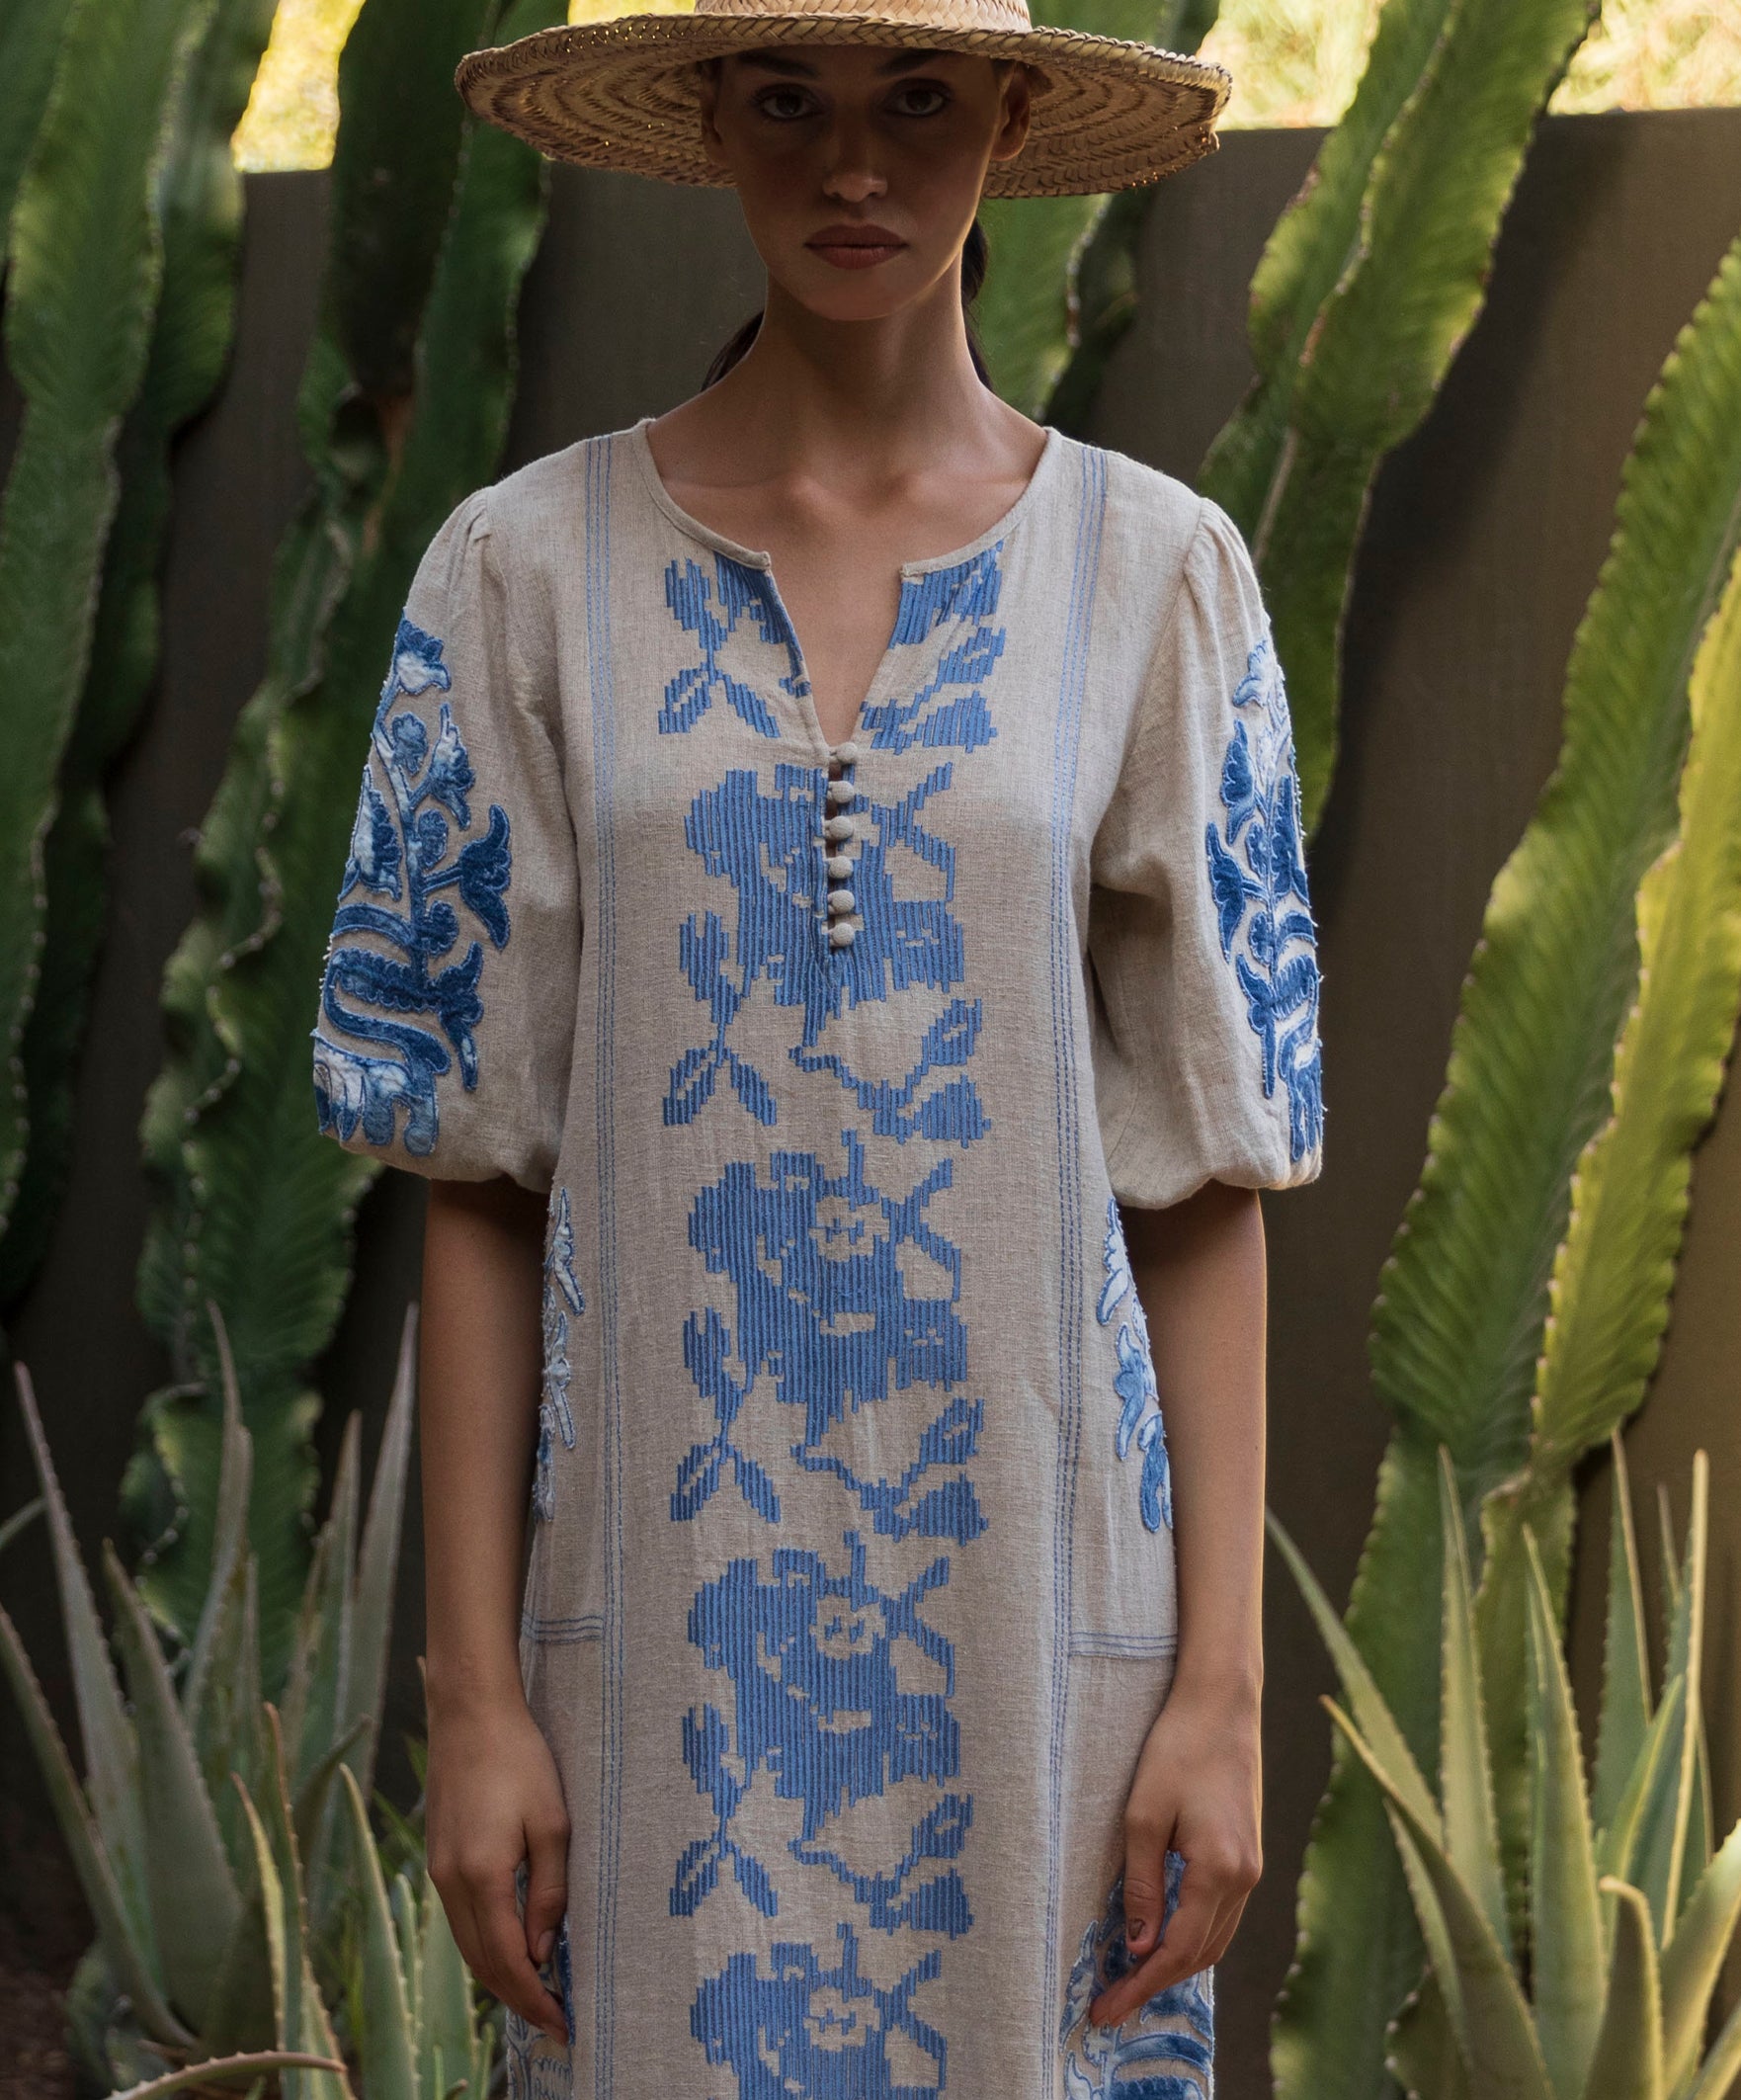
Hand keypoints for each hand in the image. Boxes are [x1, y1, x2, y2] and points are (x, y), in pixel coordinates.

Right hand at [425, 1689, 571, 2043]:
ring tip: (537, 1994)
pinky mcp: (439, 1857)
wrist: (470, 1713)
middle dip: (517, 1998)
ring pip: (466, 1947)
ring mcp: (439, 1870)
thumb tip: (544, 1950)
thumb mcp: (551, 1822)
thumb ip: (548, 1891)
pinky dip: (484, 1947)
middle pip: (481, 1963)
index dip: (534, 1998)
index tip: (562, 2023)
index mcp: (481, 1876)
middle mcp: (450, 1882)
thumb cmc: (519, 1758)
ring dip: (499, 1976)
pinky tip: (510, 1948)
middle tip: (554, 2020)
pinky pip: (460, 1921)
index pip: (507, 1960)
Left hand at [1088, 1672, 1261, 2027]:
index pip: (1178, 1951)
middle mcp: (1244, 1878)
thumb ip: (1142, 1885)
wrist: (1222, 1705)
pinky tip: (1164, 1940)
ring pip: (1216, 1939)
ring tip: (1133, 1982)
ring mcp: (1252, 1868)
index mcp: (1219, 1871)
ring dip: (1177, 1964)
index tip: (1106, 2010)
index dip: (1141, 1985)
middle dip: (1156, 1984)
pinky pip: (1222, 1915)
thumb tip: (1137, 1946)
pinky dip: (1194, 1937)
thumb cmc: (1177, 1749)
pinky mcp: (1248, 1854)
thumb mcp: (1144, 1816)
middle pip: (1202, 1955)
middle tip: (1112, 2005)